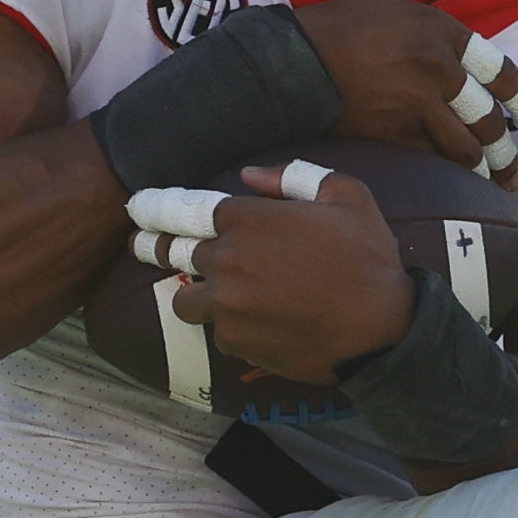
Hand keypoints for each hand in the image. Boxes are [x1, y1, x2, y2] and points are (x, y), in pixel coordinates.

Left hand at [132, 165, 418, 383]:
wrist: (380, 329)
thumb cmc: (367, 258)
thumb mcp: (346, 195)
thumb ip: (293, 177)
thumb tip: (250, 176)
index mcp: (247, 217)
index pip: (185, 209)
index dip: (156, 207)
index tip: (136, 208)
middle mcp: (226, 259)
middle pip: (177, 253)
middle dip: (157, 247)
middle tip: (140, 245)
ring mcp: (226, 304)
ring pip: (188, 299)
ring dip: (197, 294)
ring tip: (215, 295)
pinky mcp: (235, 341)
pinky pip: (219, 332)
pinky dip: (233, 327)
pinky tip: (262, 324)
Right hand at [292, 0, 517, 176]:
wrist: (297, 59)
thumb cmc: (343, 28)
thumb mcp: (398, 11)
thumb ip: (436, 35)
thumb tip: (462, 63)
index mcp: (442, 33)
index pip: (501, 72)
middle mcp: (438, 68)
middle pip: (489, 118)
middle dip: (508, 152)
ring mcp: (416, 103)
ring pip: (466, 148)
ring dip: (485, 171)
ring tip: (496, 185)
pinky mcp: (393, 133)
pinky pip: (432, 159)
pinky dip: (447, 174)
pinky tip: (456, 184)